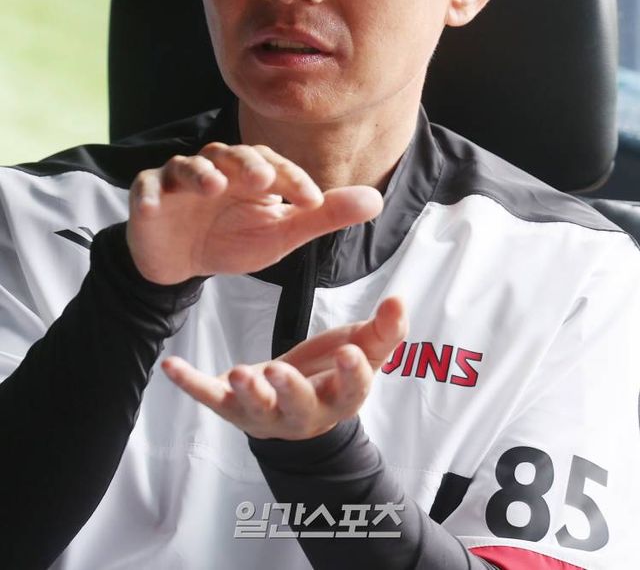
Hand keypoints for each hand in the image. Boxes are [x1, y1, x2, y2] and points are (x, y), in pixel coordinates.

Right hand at [126, 143, 382, 283]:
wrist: (180, 263)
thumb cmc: (233, 239)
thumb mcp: (281, 234)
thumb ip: (324, 216)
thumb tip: (376, 200)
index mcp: (251, 173)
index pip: (275, 165)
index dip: (294, 179)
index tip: (313, 201)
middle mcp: (216, 168)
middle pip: (230, 154)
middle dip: (247, 164)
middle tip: (263, 179)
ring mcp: (179, 180)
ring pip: (189, 165)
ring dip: (200, 173)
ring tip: (214, 186)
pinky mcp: (148, 197)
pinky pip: (145, 189)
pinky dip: (147, 195)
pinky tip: (153, 206)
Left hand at [162, 296, 407, 438]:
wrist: (297, 401)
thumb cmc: (332, 371)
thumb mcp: (362, 348)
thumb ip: (384, 329)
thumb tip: (400, 299)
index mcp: (340, 398)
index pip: (351, 390)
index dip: (351, 375)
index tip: (349, 352)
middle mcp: (302, 414)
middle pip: (299, 408)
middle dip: (289, 391)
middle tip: (279, 373)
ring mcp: (264, 415)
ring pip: (255, 410)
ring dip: (246, 393)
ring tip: (238, 373)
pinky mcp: (232, 408)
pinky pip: (209, 397)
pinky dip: (190, 383)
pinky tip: (171, 366)